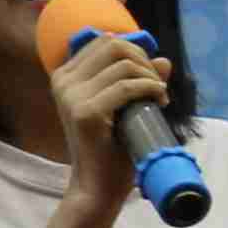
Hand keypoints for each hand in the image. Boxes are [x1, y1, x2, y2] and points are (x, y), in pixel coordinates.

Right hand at [48, 23, 171, 174]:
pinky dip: (149, 88)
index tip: (148, 75)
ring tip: (159, 97)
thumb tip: (164, 60)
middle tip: (157, 84)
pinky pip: (126, 87)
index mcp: (64, 77)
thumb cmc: (109, 148)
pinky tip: (159, 100)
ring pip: (123, 65)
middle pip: (113, 46)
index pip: (104, 41)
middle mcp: (62, 82)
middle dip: (143, 60)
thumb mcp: (121, 107)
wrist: (97, 186)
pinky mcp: (85, 113)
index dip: (134, 52)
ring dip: (150, 77)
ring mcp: (71, 97)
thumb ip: (136, 80)